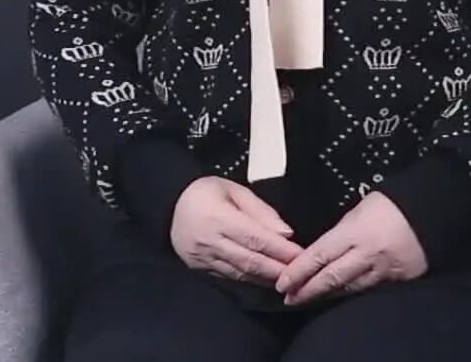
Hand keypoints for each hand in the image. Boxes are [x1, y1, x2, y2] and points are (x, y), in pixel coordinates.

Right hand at [169, 177, 306, 286]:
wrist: (169, 203)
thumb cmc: (204, 192)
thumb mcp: (233, 190)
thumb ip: (260, 211)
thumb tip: (285, 233)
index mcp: (218, 217)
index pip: (256, 238)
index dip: (280, 250)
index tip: (301, 256)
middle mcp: (210, 241)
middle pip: (250, 261)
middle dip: (277, 270)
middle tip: (300, 275)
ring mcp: (203, 257)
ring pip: (240, 273)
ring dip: (266, 279)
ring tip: (287, 281)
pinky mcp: (199, 268)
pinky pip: (229, 277)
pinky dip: (249, 280)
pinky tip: (264, 281)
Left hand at [274, 191, 427, 305]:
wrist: (432, 209)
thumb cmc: (392, 204)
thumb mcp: (358, 211)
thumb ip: (340, 233)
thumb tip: (322, 251)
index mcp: (354, 232)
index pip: (319, 255)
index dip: (298, 271)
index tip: (283, 282)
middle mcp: (368, 254)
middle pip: (332, 278)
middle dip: (308, 290)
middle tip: (290, 298)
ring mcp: (385, 269)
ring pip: (350, 288)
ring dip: (328, 296)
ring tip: (310, 300)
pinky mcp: (401, 279)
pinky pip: (373, 290)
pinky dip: (354, 293)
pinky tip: (342, 297)